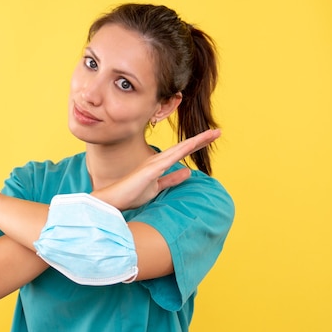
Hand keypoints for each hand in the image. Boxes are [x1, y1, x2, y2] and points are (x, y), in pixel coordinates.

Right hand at [92, 129, 220, 209]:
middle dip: (201, 139)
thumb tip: (188, 171)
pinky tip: (190, 147)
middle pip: (184, 147)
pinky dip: (180, 153)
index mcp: (159, 164)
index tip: (211, 138)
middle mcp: (158, 160)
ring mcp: (153, 164)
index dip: (197, 145)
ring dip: (195, 142)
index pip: (182, 152)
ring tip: (211, 135)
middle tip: (218, 132)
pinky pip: (168, 161)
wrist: (113, 199)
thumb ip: (172, 179)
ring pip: (179, 150)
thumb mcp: (157, 187)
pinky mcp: (149, 171)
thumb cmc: (132, 194)